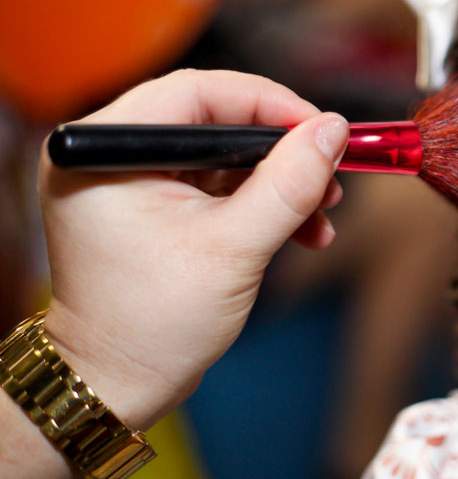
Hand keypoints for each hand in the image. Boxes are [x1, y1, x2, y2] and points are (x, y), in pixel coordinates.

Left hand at [36, 69, 348, 430]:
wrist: (119, 386)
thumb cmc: (152, 326)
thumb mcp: (234, 248)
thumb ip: (288, 183)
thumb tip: (334, 130)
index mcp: (104, 152)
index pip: (198, 93)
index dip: (269, 104)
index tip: (321, 128)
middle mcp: (110, 155)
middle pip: (216, 119)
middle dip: (281, 149)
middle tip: (329, 171)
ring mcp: (130, 180)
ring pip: (225, 152)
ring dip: (280, 180)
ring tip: (321, 211)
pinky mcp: (152, 203)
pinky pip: (218, 182)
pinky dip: (262, 201)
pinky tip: (301, 229)